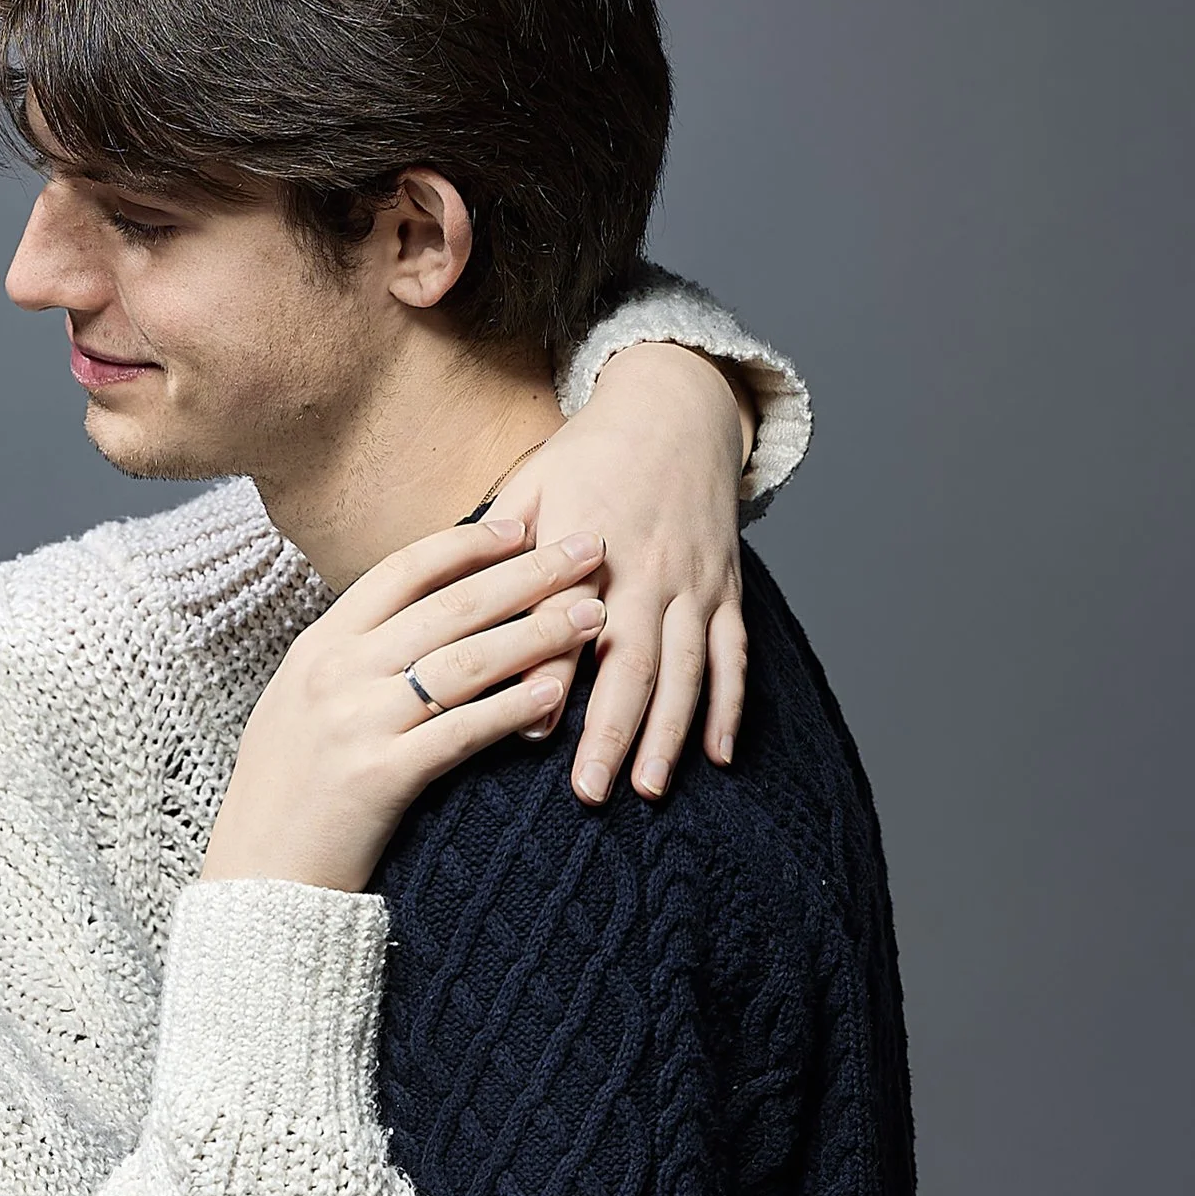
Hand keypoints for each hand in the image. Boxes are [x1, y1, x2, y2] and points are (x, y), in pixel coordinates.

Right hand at [199, 516, 605, 891]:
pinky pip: (461, 732)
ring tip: (593, 615)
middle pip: (450, 607)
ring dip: (538, 633)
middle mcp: (337, 673)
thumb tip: (411, 618)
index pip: (403, 571)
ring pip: (465, 662)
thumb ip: (350, 658)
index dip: (469, 545)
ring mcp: (358, 722)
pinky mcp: (381, 777)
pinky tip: (554, 693)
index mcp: (318, 646)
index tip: (523, 526)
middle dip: (528, 574)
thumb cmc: (285, 792)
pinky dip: (511, 709)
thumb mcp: (299, 703)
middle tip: (588, 551)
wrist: (257, 877)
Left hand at [488, 343, 751, 803]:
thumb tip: (459, 613)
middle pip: (634, 659)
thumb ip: (498, 549)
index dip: (551, 672)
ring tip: (647, 787)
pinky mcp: (727, 588)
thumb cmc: (588, 451)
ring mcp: (695, 580)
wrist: (676, 405)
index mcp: (592, 541)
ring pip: (688, 667)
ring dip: (671, 732)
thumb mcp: (532, 483)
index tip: (529, 729)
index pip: (569, 619)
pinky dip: (731, 706)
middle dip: (614, 730)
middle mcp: (650, 567)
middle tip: (592, 790)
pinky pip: (734, 654)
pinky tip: (719, 756)